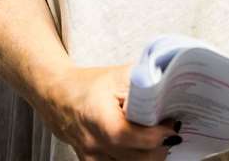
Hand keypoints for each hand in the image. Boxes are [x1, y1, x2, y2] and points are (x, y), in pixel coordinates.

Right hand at [35, 64, 179, 160]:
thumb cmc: (85, 85)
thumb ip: (143, 78)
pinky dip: (133, 160)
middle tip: (169, 133)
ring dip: (148, 157)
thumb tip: (170, 81)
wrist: (56, 96)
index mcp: (99, 118)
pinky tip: (141, 150)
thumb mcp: (115, 75)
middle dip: (159, 147)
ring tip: (157, 142)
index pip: (135, 138)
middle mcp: (94, 143)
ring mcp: (92, 157)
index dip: (159, 135)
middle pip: (137, 158)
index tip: (171, 126)